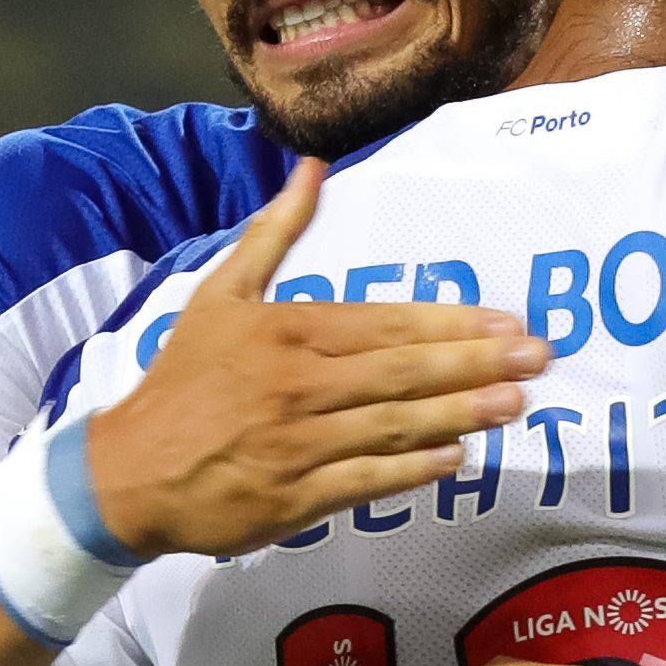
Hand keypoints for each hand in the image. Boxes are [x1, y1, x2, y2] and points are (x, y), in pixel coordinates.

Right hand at [85, 162, 545, 558]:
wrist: (126, 471)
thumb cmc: (183, 380)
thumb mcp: (219, 294)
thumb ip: (274, 233)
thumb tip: (311, 167)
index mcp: (286, 332)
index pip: (383, 324)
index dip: (448, 323)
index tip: (506, 323)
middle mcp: (297, 385)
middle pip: (401, 372)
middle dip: (474, 364)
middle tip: (538, 359)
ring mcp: (296, 444)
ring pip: (391, 425)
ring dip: (458, 414)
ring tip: (515, 405)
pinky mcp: (291, 498)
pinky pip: (362, 481)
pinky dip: (409, 471)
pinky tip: (454, 460)